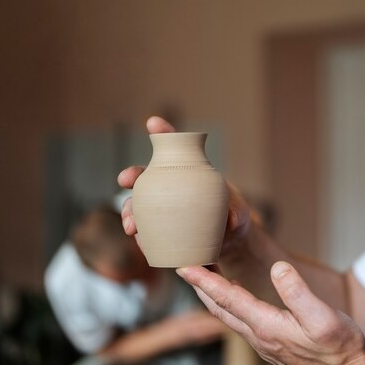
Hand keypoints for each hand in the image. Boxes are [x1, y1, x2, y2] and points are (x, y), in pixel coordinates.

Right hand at [117, 116, 251, 258]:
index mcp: (189, 172)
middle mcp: (169, 186)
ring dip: (129, 210)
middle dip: (132, 174)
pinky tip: (138, 237)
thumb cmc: (232, 217)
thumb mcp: (239, 212)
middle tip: (125, 179)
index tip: (154, 123)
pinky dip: (137, 232)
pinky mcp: (157, 229)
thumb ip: (237, 212)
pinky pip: (142, 229)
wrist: (226, 241)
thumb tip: (232, 220)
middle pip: (145, 175)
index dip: (164, 133)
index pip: (175, 147)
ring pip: (137, 204)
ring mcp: (160, 208)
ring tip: (131, 225)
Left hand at [177, 261, 364, 364]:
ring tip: (204, 276)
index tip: (184, 266)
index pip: (227, 299)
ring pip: (228, 316)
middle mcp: (260, 335)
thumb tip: (278, 269)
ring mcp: (265, 341)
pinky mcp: (273, 342)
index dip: (204, 281)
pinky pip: (240, 320)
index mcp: (267, 326)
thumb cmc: (338, 347)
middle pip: (220, 308)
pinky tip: (235, 294)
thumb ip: (297, 292)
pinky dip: (229, 303)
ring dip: (213, 295)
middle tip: (186, 265)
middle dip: (201, 287)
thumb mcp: (322, 317)